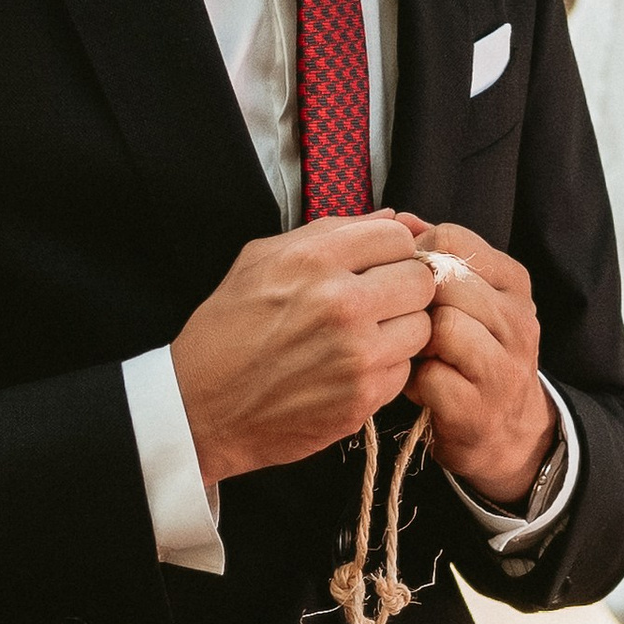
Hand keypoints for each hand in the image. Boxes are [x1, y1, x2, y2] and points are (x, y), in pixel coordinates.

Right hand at [171, 216, 435, 489]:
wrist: (200, 406)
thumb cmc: (227, 330)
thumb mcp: (261, 259)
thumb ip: (331, 232)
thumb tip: (392, 217)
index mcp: (313, 261)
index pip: (397, 236)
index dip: (391, 250)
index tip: (379, 264)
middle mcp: (340, 304)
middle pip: (421, 281)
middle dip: (403, 288)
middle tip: (379, 301)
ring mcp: (355, 355)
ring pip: (422, 328)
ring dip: (399, 330)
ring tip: (363, 336)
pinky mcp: (361, 398)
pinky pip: (404, 371)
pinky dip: (385, 369)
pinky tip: (351, 368)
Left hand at [403, 221, 554, 505]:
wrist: (507, 431)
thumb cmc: (471, 353)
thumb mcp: (469, 298)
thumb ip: (436, 254)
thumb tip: (397, 218)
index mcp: (513, 282)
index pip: (453, 238)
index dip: (416, 256)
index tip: (409, 282)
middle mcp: (517, 320)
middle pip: (445, 280)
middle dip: (414, 300)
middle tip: (406, 321)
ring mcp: (503, 367)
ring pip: (442, 327)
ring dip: (413, 341)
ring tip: (412, 352)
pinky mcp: (478, 408)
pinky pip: (430, 377)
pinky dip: (411, 381)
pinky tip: (415, 384)